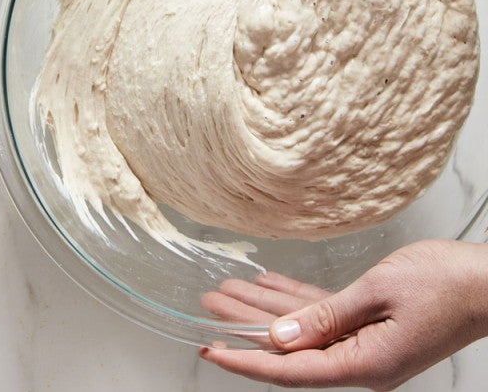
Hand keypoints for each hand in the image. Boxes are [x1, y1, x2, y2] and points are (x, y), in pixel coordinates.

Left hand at [198, 239, 487, 390]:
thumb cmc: (448, 284)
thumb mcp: (377, 293)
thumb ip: (324, 317)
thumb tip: (279, 338)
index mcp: (363, 364)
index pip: (288, 370)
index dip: (245, 360)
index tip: (210, 350)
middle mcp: (361, 361)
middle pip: (288, 347)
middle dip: (243, 325)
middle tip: (207, 305)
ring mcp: (366, 344)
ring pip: (300, 328)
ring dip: (263, 309)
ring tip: (225, 291)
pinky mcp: (372, 326)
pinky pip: (322, 315)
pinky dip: (294, 300)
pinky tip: (267, 285)